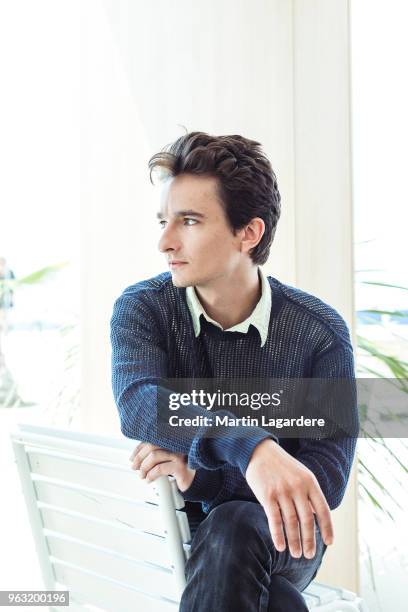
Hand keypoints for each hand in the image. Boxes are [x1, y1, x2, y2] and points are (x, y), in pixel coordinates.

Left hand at [129, 442, 195, 491]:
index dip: (139, 449)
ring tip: (142, 475)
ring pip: (155, 456)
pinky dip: (151, 474)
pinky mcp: (180, 467)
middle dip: (139, 458)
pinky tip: (149, 479)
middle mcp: (176, 446)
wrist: (196, 482)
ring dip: (144, 467)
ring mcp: (179, 455)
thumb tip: (137, 459)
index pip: (151, 440)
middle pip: (152, 446)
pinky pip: (160, 468)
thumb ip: (156, 456)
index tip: (133, 458)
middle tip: (135, 467)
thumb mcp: (166, 461)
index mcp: (171, 442)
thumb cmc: (181, 471)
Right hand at [245, 439, 332, 558]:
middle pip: (307, 519)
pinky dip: (278, 535)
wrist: (259, 451)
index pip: (323, 509)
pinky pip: (275, 520)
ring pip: (291, 522)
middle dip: (309, 540)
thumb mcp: (301, 474)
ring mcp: (282, 491)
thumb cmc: (281, 466)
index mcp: (310, 482)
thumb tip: (317, 517)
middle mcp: (298, 487)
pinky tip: (280, 546)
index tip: (329, 542)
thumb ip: (309, 494)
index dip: (327, 527)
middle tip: (309, 555)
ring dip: (294, 541)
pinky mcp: (267, 495)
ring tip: (296, 554)